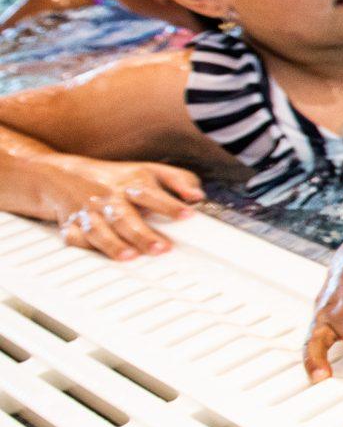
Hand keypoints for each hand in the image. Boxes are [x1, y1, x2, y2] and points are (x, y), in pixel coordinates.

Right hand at [46, 160, 203, 259]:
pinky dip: (83, 245)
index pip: (152, 194)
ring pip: (99, 229)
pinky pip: (74, 237)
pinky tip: (96, 255)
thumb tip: (197, 196)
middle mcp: (110, 197)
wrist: (61, 174)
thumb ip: (177, 180)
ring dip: (113, 244)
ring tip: (130, 256)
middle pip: (125, 217)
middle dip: (142, 234)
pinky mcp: (70, 224)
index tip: (187, 215)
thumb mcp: (148, 170)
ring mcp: (88, 211)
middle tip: (162, 248)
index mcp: (131, 182)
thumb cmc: (115, 177)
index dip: (170, 205)